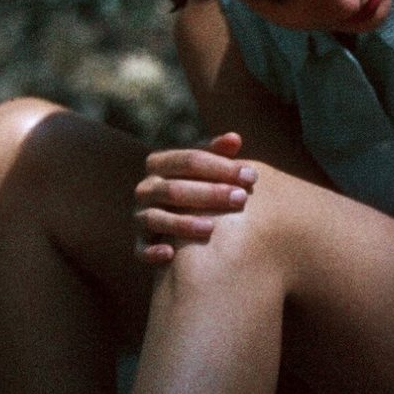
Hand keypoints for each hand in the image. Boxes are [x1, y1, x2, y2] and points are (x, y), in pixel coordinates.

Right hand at [134, 131, 257, 262]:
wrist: (173, 223)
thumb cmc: (197, 188)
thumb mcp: (206, 169)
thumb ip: (219, 154)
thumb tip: (235, 138)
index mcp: (160, 164)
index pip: (190, 160)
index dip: (221, 166)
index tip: (251, 176)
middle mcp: (146, 189)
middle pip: (174, 189)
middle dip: (209, 193)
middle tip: (241, 199)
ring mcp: (141, 217)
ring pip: (156, 218)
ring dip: (183, 223)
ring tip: (211, 228)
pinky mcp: (141, 244)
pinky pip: (141, 249)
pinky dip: (153, 251)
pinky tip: (171, 254)